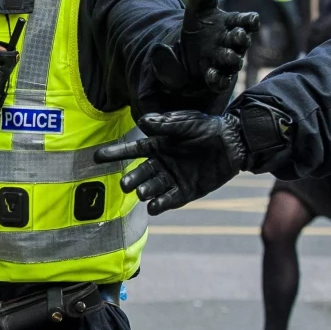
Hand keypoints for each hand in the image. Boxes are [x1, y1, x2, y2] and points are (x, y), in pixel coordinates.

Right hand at [94, 110, 247, 214]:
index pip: (132, 150)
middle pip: (141, 173)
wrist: (233, 141)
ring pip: (153, 188)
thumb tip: (142, 122)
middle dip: (132, 179)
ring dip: (146, 192)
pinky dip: (161, 204)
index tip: (97, 157)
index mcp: (157, 145)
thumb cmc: (207, 127)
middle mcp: (161, 163)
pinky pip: (170, 200)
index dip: (115, 153)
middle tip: (125, 184)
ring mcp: (173, 179)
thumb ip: (165, 124)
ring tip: (141, 193)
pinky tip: (154, 207)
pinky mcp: (186, 192)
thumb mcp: (186, 122)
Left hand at [151, 0, 258, 92]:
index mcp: (232, 24)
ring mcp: (225, 60)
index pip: (246, 21)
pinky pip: (221, 80)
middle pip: (242, 41)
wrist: (187, 49)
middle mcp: (232, 43)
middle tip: (239, 36)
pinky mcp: (216, 76)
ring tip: (229, 57)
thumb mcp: (198, 8)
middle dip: (241, 39)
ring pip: (234, 61)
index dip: (249, 20)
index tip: (252, 19)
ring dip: (232, 59)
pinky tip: (211, 76)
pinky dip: (218, 79)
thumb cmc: (200, 26)